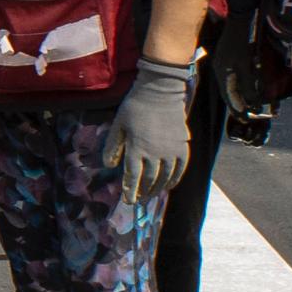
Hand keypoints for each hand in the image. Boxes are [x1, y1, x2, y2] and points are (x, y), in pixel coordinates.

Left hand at [106, 60, 193, 204]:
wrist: (161, 91)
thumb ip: (113, 146)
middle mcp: (155, 154)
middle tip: (138, 200)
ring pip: (164, 177)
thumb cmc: (136, 107)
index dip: (130, 190)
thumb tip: (109, 165)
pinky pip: (180, 169)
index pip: (132, 176)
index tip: (128, 200)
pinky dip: (174, 179)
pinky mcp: (182, 147)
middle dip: (143, 192)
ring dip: (157, 189)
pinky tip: (169, 185)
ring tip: (151, 195)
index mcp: (137, 149)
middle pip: (149, 180)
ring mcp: (170, 151)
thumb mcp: (118, 125)